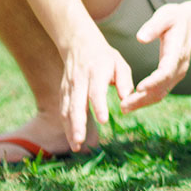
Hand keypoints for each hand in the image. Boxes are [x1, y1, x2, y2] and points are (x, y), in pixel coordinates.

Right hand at [58, 29, 133, 149]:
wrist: (79, 44)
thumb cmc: (105, 57)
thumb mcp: (119, 63)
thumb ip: (124, 81)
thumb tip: (127, 98)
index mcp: (96, 73)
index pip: (96, 92)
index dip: (99, 106)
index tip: (104, 120)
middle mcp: (80, 82)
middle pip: (76, 105)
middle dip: (77, 124)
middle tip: (80, 142)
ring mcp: (68, 88)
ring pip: (66, 110)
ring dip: (70, 129)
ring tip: (76, 146)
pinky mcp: (63, 92)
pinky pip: (62, 111)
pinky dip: (66, 125)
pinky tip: (72, 139)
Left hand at [123, 0, 190, 110]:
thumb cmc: (176, 18)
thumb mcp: (165, 16)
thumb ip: (153, 26)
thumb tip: (140, 38)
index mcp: (177, 52)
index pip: (166, 71)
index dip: (153, 81)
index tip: (138, 88)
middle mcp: (179, 66)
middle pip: (162, 88)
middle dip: (143, 99)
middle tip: (123, 106)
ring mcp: (177, 73)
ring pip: (161, 93)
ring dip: (143, 103)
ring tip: (124, 108)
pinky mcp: (172, 76)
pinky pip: (160, 91)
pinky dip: (147, 99)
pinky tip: (132, 102)